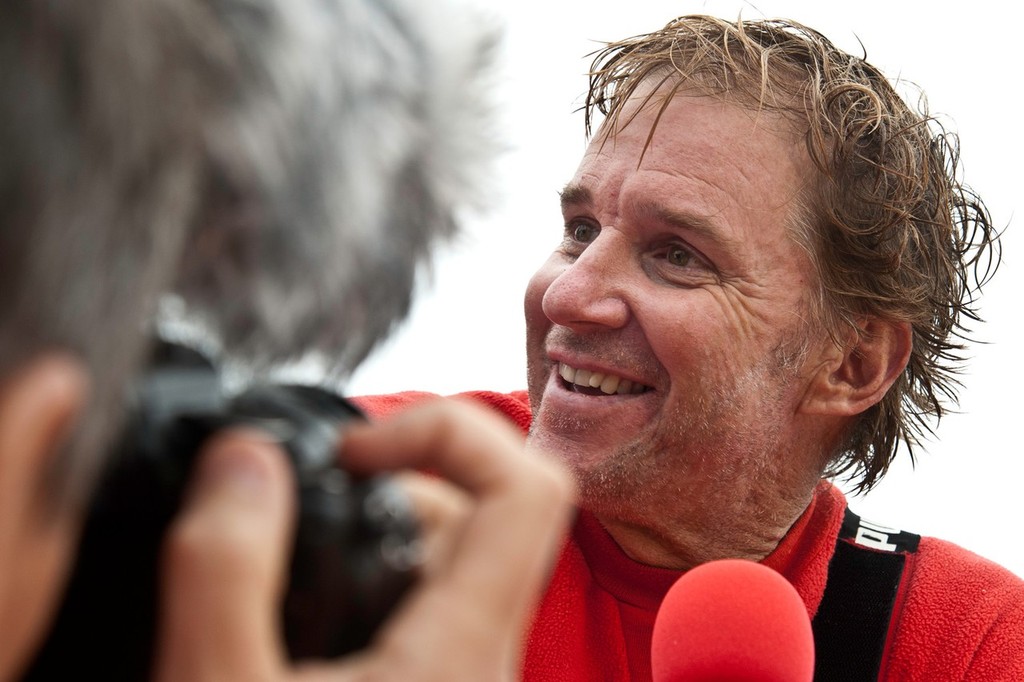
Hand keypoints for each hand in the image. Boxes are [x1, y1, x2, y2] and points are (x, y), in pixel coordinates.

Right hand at [153, 398, 573, 680]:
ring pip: (456, 556)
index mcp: (462, 646)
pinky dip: (374, 570)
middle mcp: (485, 653)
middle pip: (486, 507)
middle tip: (303, 499)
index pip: (527, 485)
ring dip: (379, 524)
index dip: (445, 431)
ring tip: (291, 547)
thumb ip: (223, 569)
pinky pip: (430, 599)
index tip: (353, 453)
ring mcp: (467, 672)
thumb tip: (244, 459)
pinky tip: (303, 606)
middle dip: (395, 475)